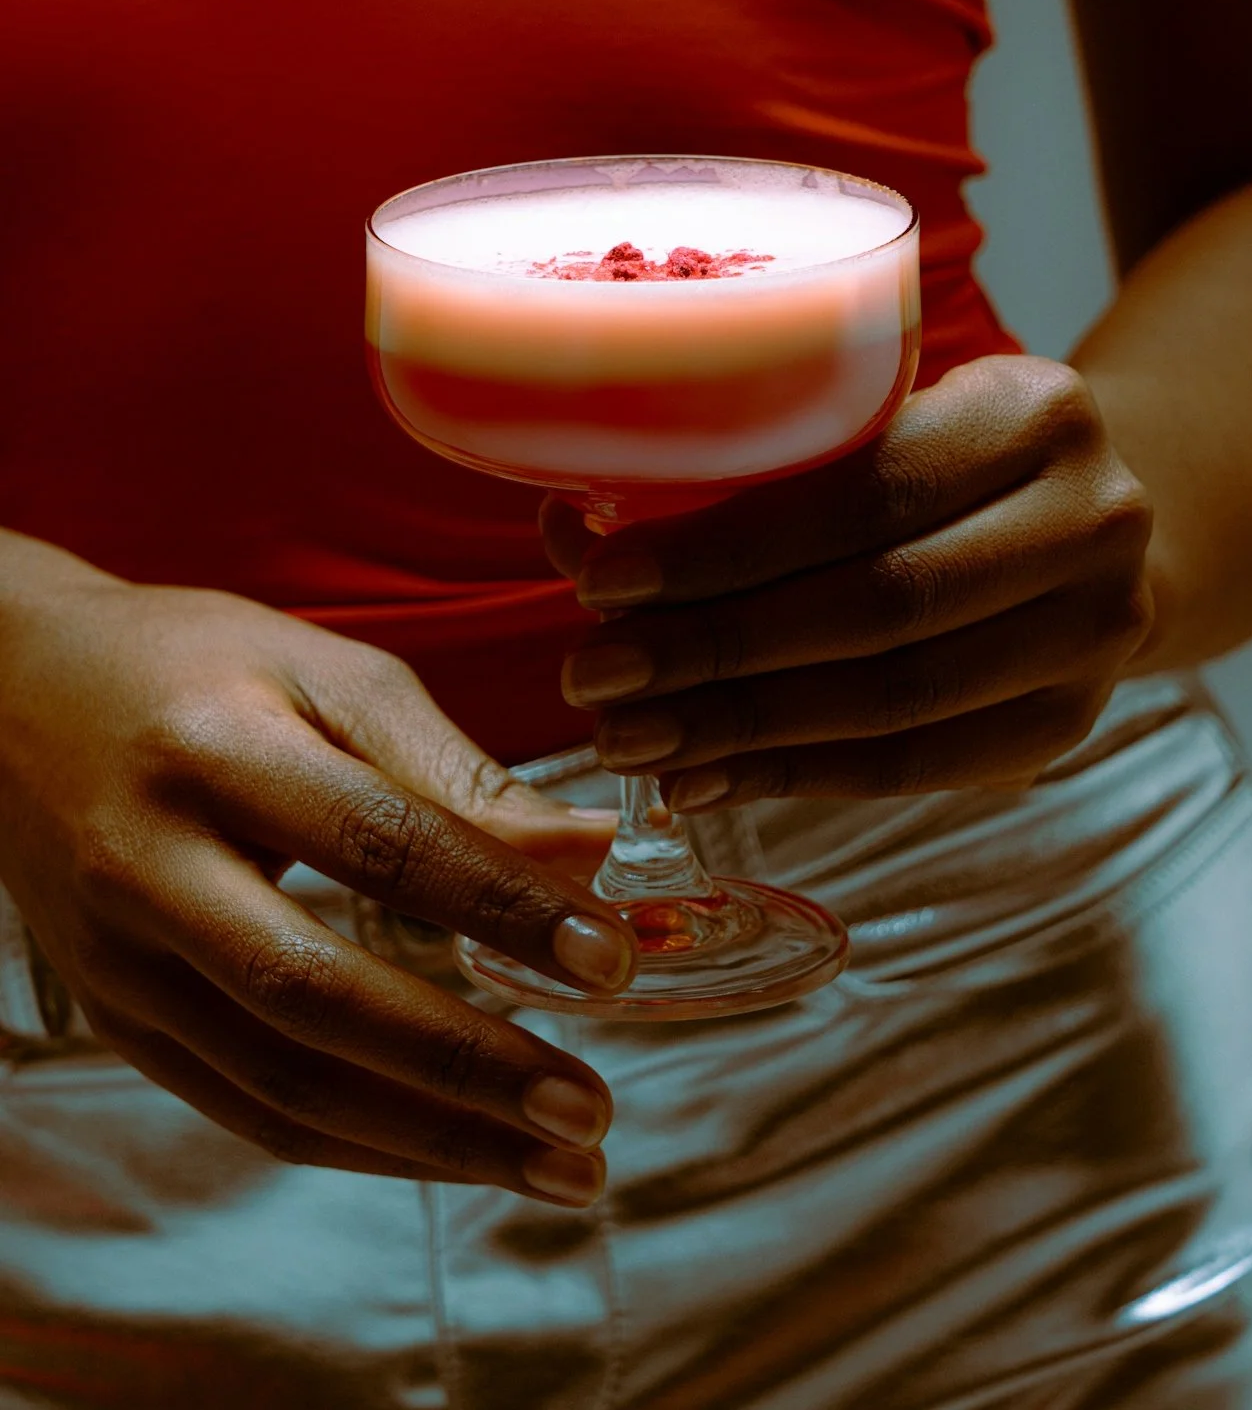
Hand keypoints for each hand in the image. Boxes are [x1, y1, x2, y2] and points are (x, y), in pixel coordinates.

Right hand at [0, 537, 636, 1205]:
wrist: (15, 698)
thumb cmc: (200, 666)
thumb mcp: (326, 672)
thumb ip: (454, 766)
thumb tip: (590, 850)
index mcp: (213, 749)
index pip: (378, 843)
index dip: (502, 907)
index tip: (614, 961)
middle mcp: (148, 866)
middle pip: (316, 993)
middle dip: (466, 1066)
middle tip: (594, 1109)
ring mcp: (119, 961)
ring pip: (281, 1083)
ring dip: (431, 1142)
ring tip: (560, 1163)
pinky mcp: (117, 1020)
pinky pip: (247, 1109)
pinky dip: (364, 1146)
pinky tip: (461, 1157)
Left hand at [541, 358, 1155, 808]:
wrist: (1090, 526)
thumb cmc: (942, 461)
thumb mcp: (875, 424)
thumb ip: (744, 470)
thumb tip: (569, 529)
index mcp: (1035, 412)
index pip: (865, 495)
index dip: (727, 549)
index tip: (604, 583)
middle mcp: (1093, 519)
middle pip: (880, 607)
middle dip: (716, 649)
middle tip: (595, 676)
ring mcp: (1099, 632)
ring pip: (896, 701)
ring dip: (743, 728)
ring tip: (630, 738)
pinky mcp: (1073, 722)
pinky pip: (919, 767)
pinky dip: (798, 775)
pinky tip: (707, 776)